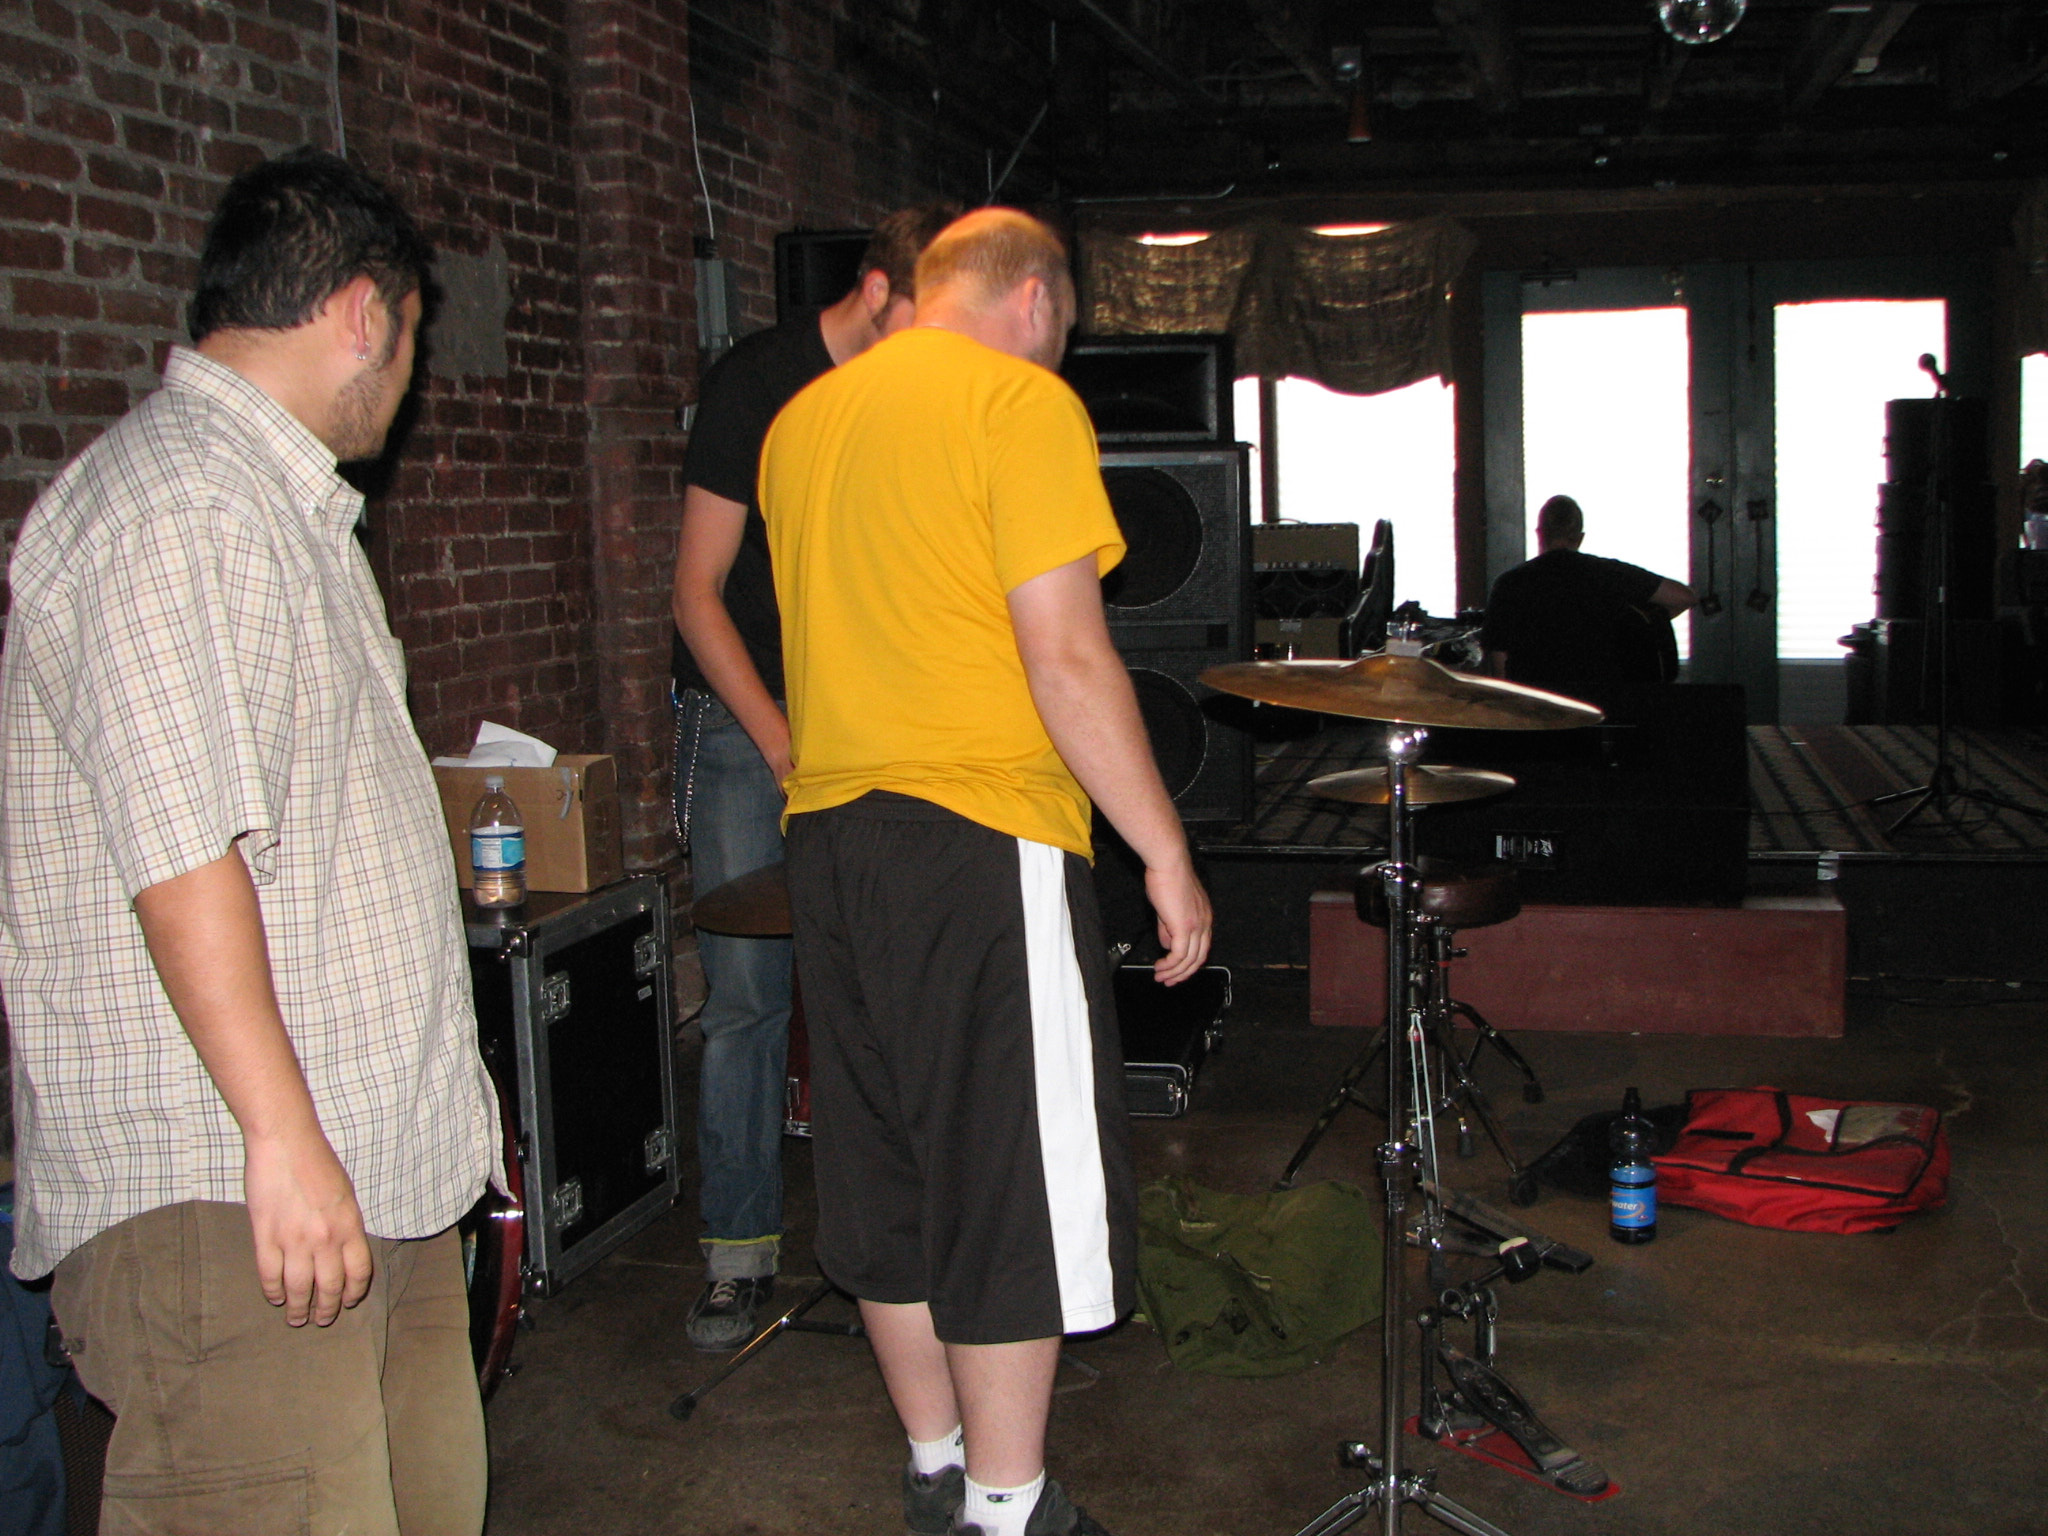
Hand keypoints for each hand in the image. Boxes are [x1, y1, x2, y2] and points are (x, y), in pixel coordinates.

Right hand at [243, 1130, 373, 1326]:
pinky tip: (276, 1298)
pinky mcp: (265, 1237)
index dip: (354, 1292)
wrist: (286, 1143)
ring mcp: (294, 1240)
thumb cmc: (318, 1162)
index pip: (358, 1272)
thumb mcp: (346, 1193)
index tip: (348, 1302)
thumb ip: (346, 1224)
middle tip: (322, 1319)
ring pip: (298, 1288)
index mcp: (349, 1225)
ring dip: (299, 1309)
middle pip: (329, 1287)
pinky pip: (270, 1275)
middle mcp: (325, 1238)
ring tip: (297, 1319)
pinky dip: (273, 1292)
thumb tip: (343, 1251)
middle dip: (326, 1309)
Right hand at [1145, 858, 1212, 986]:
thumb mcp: (1169, 907)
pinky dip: (1170, 966)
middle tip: (1168, 981)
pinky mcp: (1185, 927)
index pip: (1202, 948)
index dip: (1189, 963)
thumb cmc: (1167, 877)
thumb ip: (1168, 927)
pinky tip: (1160, 968)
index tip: (1175, 971)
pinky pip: (1179, 955)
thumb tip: (1166, 944)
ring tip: (1160, 977)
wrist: (1168, 863)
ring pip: (1188, 960)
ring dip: (1173, 972)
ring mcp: (1197, 926)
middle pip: (1198, 958)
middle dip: (1182, 974)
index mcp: (1205, 917)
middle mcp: (1205, 923)